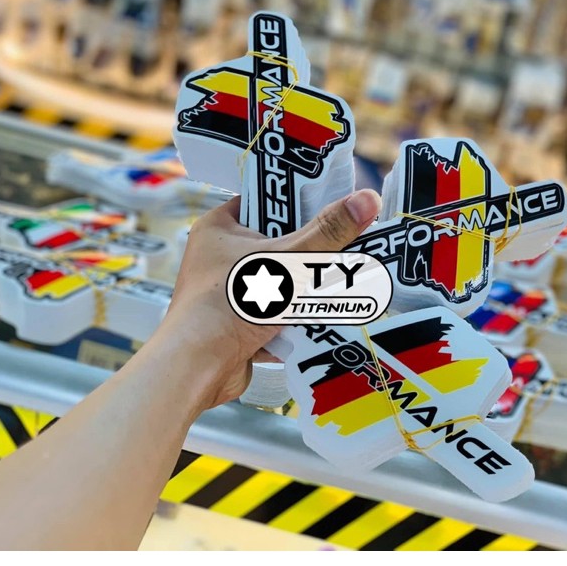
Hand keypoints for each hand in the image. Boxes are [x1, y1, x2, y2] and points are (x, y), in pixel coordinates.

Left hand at [153, 189, 381, 411]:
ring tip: (338, 282)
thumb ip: (328, 232)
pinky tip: (321, 318)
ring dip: (303, 290)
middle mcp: (216, 258)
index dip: (296, 204)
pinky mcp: (234, 327)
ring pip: (276, 283)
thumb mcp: (289, 260)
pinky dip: (293, 320)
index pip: (264, 203)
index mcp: (218, 228)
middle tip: (342, 247)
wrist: (198, 367)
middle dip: (307, 254)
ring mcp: (225, 295)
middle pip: (275, 245)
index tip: (330, 206)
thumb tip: (368, 198)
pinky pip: (272, 315)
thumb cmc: (233, 302)